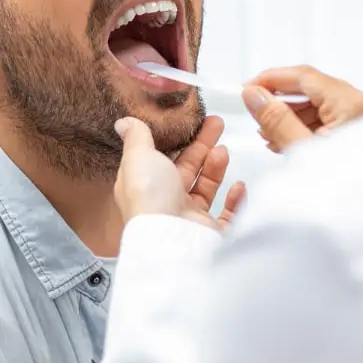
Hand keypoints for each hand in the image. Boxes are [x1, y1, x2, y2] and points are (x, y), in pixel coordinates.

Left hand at [113, 115, 246, 229]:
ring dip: (215, 166)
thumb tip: (124, 122)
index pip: (160, 159)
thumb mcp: (138, 157)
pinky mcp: (209, 233)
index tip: (190, 120)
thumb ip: (136, 138)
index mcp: (144, 185)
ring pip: (205, 188)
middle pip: (186, 169)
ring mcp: (188, 219)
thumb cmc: (150, 198)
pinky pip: (226, 215)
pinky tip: (238, 185)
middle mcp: (165, 203)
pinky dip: (234, 200)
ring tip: (222, 150)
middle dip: (202, 145)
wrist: (171, 241)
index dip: (176, 139)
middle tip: (216, 123)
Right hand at [242, 65, 362, 152]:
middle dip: (280, 99)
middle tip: (254, 110)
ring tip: (267, 132)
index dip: (272, 78)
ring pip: (320, 106)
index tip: (247, 88)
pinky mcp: (361, 136)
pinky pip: (329, 121)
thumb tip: (254, 95)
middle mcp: (362, 106)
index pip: (304, 76)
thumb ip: (277, 120)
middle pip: (312, 90)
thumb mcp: (303, 151)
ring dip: (291, 115)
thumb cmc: (347, 190)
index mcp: (351, 104)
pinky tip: (285, 140)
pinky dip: (305, 127)